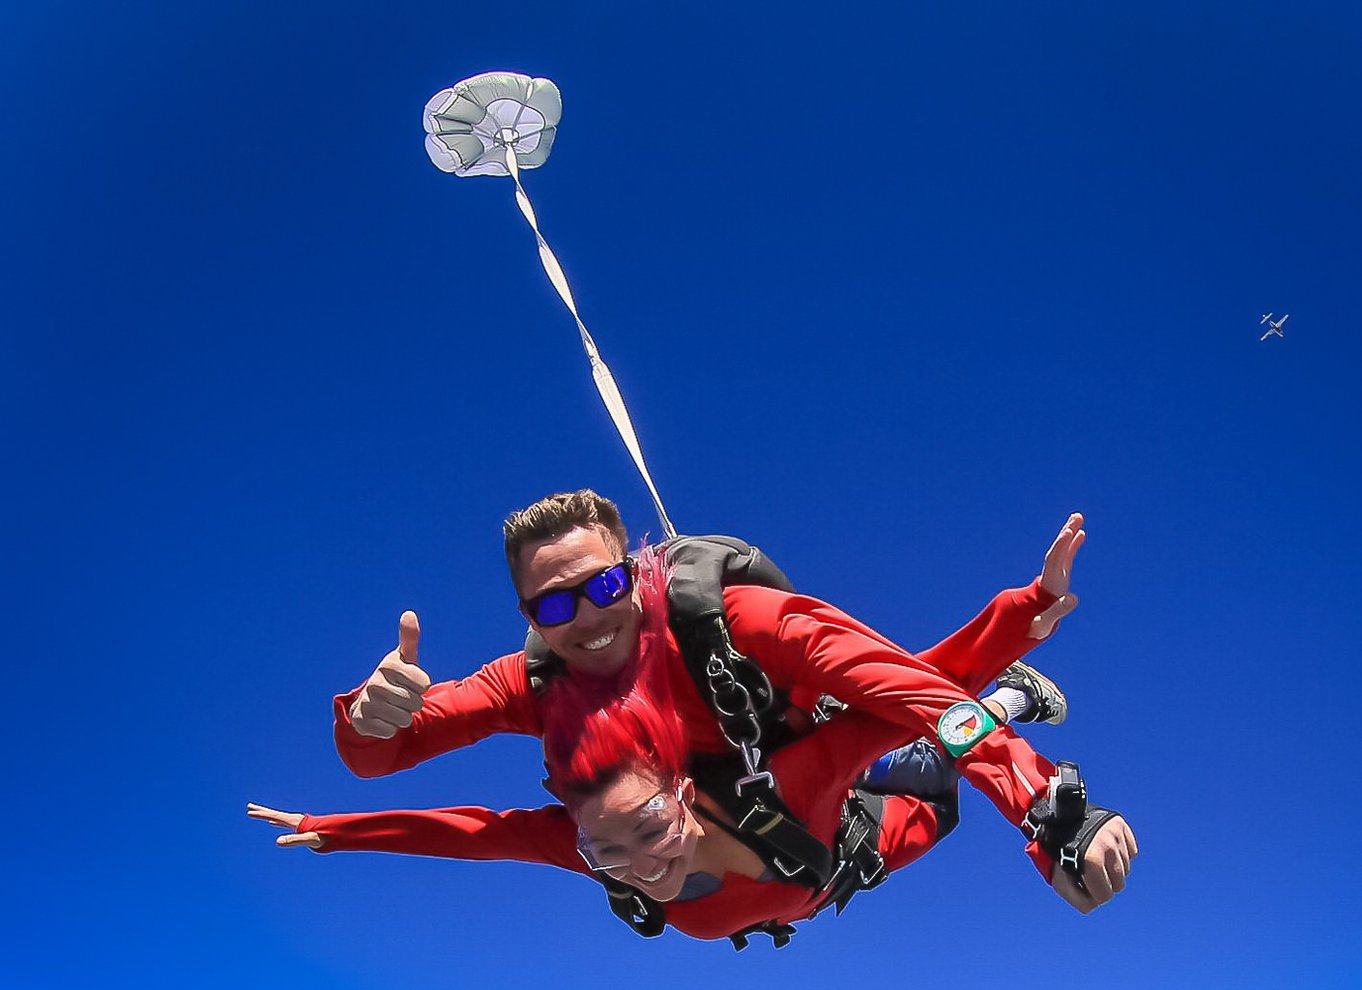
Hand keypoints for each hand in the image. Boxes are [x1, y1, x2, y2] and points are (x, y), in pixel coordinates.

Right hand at [247, 803, 322, 848]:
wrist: (337, 833)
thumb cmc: (324, 837)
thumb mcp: (309, 839)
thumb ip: (294, 840)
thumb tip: (277, 841)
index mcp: (295, 822)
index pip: (275, 816)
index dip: (262, 814)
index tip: (250, 812)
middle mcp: (295, 820)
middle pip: (274, 813)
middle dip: (262, 810)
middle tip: (249, 806)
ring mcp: (297, 822)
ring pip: (278, 817)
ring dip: (267, 814)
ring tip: (257, 812)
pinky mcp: (299, 826)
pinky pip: (283, 822)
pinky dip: (275, 820)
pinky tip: (273, 822)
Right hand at [349, 611, 431, 738]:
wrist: (370, 702)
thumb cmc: (395, 677)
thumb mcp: (405, 658)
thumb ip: (409, 638)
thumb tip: (409, 613)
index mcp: (388, 664)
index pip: (424, 684)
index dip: (422, 686)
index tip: (412, 682)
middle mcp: (375, 682)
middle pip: (415, 703)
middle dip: (413, 703)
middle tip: (402, 697)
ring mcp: (366, 702)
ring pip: (404, 719)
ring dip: (403, 717)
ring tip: (394, 708)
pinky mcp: (361, 721)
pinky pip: (390, 731)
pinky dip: (391, 729)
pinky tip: (383, 719)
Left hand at [1029, 513, 1084, 639]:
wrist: (1027, 624)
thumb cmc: (1035, 626)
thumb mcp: (1043, 623)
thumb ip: (1057, 611)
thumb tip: (1074, 597)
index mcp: (1047, 584)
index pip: (1053, 561)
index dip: (1060, 547)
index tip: (1067, 533)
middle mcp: (1051, 575)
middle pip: (1058, 551)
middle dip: (1066, 535)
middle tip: (1076, 518)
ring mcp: (1056, 574)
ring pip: (1063, 550)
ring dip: (1070, 533)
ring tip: (1078, 516)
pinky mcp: (1061, 575)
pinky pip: (1068, 557)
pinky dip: (1074, 545)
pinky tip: (1082, 533)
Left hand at [1049, 815, 1137, 912]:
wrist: (1056, 819)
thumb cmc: (1057, 851)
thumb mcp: (1058, 878)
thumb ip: (1077, 899)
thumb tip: (1096, 904)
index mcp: (1092, 858)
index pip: (1106, 895)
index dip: (1095, 894)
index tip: (1086, 885)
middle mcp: (1107, 844)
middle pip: (1120, 883)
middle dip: (1106, 882)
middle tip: (1092, 872)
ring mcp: (1115, 832)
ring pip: (1127, 867)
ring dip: (1113, 868)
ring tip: (1097, 858)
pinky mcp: (1120, 823)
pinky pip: (1131, 850)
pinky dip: (1121, 853)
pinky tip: (1105, 848)